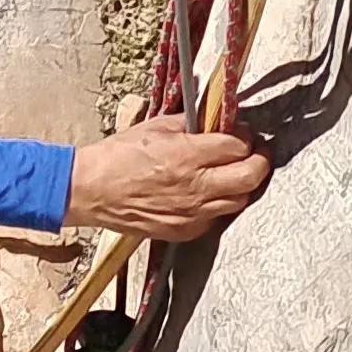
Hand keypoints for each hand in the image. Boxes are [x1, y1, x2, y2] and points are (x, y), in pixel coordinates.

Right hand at [64, 114, 267, 241]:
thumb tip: (216, 120)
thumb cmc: (119, 157)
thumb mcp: (156, 127)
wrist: (92, 190)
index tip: (241, 133)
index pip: (239, 146)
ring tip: (233, 173)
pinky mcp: (184, 231)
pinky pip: (216, 218)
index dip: (245, 137)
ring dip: (242, 184)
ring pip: (239, 200)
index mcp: (187, 156)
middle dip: (260, 160)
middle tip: (255, 152)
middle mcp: (195, 187)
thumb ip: (191, 123)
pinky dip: (219, 204)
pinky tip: (208, 193)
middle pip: (252, 176)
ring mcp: (192, 213)